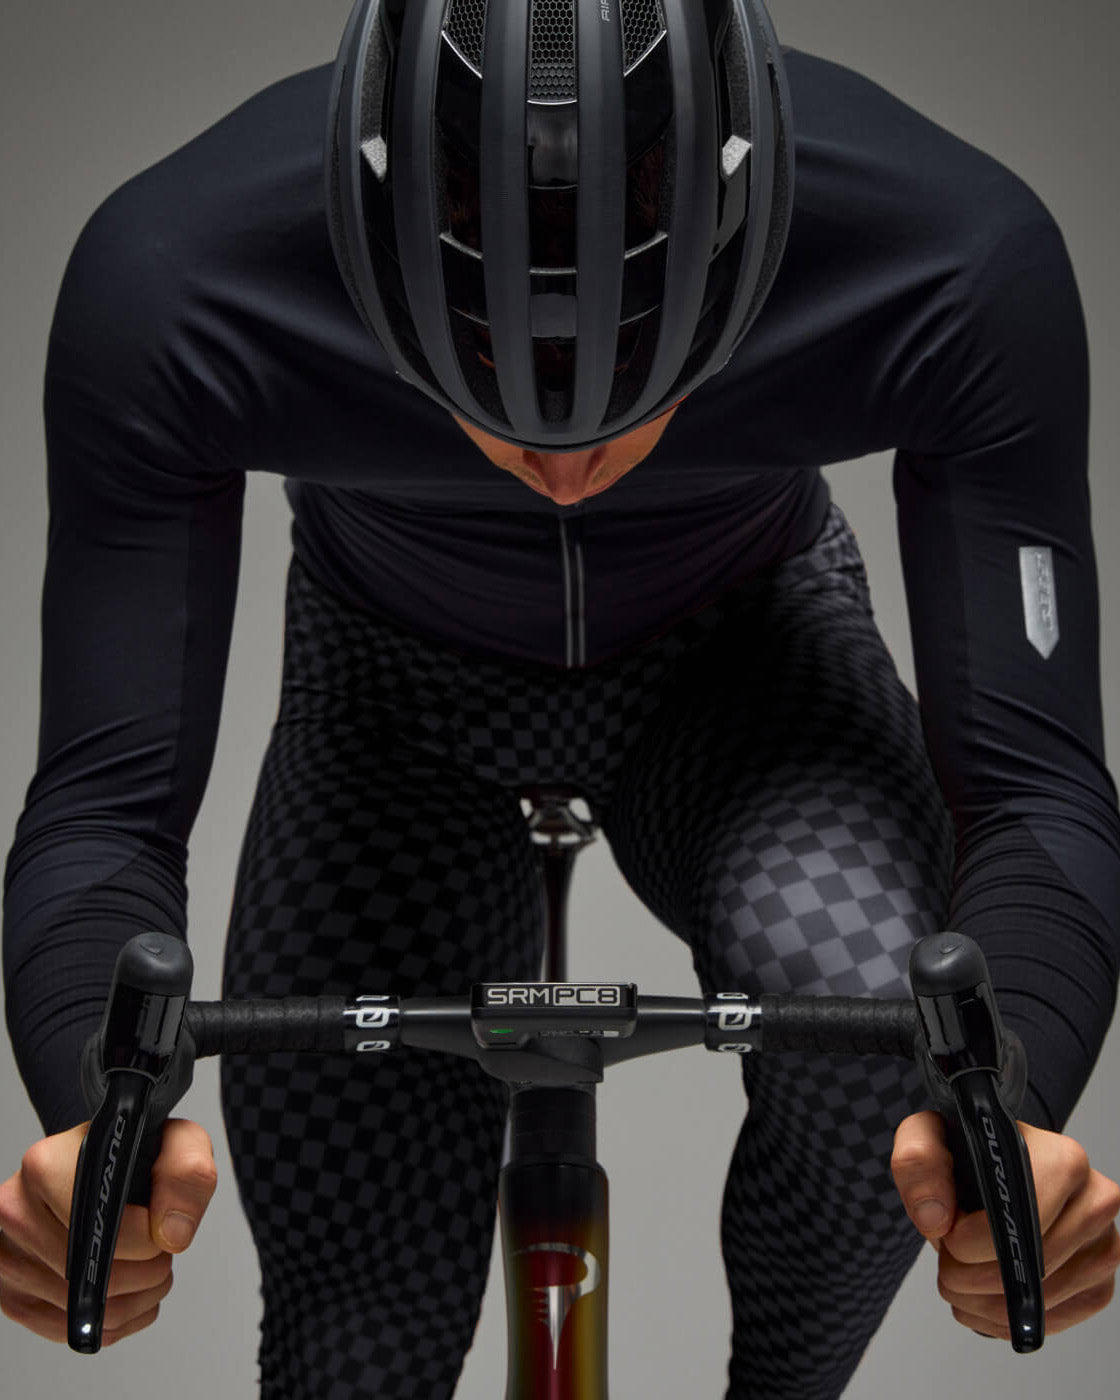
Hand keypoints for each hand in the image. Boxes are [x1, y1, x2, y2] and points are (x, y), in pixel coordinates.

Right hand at [0, 1118, 216, 1344]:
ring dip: (135, 1298)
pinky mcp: (15, 1296)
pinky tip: (131, 1288)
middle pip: (91, 1276)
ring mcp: (9, 1259)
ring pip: (84, 1311)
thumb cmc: (134, 1156)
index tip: (161, 1229)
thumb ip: (187, 1173)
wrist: (107, 1170)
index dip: (146, 1238)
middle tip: (162, 1249)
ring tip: (150, 1265)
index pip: (99, 1228)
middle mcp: (16, 1213)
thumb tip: (171, 1233)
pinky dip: (115, 1319)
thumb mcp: (177, 1144)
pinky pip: (74, 1332)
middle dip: (146, 1271)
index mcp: (45, 1167)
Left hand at [891, 1110, 1119, 1338]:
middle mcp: (1095, 1202)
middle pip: (1033, 1266)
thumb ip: (918, 1161)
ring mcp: (1103, 1248)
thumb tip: (936, 1219)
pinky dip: (1004, 1321)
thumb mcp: (927, 1137)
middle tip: (947, 1263)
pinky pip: (1052, 1323)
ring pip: (1041, 1301)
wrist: (992, 1175)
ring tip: (957, 1281)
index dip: (974, 1240)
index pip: (1023, 1217)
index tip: (949, 1237)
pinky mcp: (1097, 1286)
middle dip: (973, 1277)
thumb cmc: (969, 1155)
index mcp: (1064, 1159)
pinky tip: (979, 1299)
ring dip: (983, 1304)